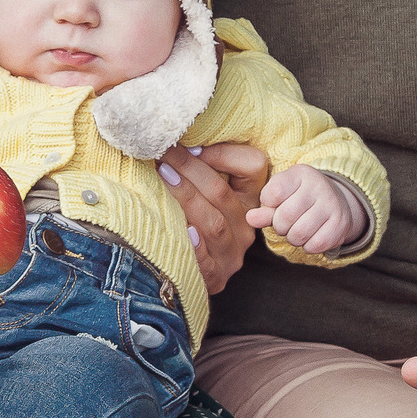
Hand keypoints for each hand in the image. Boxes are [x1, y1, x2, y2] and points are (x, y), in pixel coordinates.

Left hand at [156, 143, 267, 293]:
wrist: (182, 276)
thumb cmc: (189, 222)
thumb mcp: (202, 192)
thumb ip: (200, 168)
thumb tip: (174, 140)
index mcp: (250, 200)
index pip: (254, 165)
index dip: (223, 153)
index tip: (190, 145)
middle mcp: (247, 226)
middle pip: (223, 193)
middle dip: (191, 169)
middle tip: (164, 154)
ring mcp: (232, 254)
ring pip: (214, 223)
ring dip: (186, 197)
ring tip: (163, 176)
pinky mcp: (216, 277)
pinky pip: (206, 260)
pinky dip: (194, 245)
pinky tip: (181, 229)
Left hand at [248, 166, 364, 257]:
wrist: (335, 202)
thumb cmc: (300, 198)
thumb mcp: (281, 197)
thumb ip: (265, 208)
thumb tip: (250, 218)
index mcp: (300, 173)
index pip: (273, 195)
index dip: (269, 206)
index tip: (276, 205)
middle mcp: (319, 185)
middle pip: (285, 217)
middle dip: (280, 226)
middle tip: (286, 224)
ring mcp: (332, 204)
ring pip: (299, 233)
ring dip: (293, 238)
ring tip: (297, 230)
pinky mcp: (341, 224)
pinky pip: (315, 245)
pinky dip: (308, 246)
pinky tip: (310, 237)